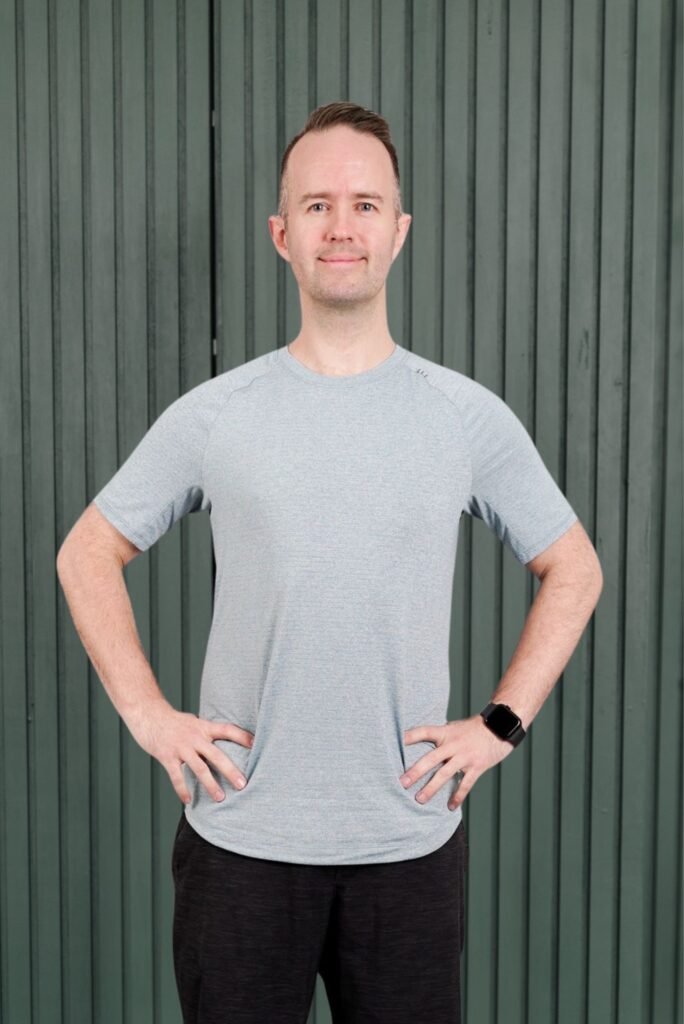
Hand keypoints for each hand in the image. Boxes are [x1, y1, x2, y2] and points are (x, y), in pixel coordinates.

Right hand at [127, 700, 254, 804]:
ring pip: (199, 768)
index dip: (242, 736)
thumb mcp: (193, 722)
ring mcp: (181, 747)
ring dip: (210, 785)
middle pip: (217, 755)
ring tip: (220, 798)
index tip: (256, 744)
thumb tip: (221, 742)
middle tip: (243, 784)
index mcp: (203, 727)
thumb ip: (205, 733)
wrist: (148, 714)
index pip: (227, 730)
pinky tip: (188, 801)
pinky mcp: (167, 756)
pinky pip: (177, 776)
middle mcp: (195, 737)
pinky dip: (183, 789)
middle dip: (230, 771)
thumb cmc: (172, 720)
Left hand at [400, 715, 513, 809]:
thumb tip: (421, 743)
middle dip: (415, 772)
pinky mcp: (477, 767)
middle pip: (431, 758)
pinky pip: (465, 784)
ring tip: (419, 799)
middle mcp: (453, 744)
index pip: (423, 732)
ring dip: (431, 788)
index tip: (395, 743)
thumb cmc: (474, 729)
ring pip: (445, 774)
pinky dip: (458, 796)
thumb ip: (440, 737)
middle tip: (402, 783)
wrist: (500, 728)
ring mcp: (465, 757)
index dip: (409, 736)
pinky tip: (450, 807)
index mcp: (446, 732)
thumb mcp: (454, 728)